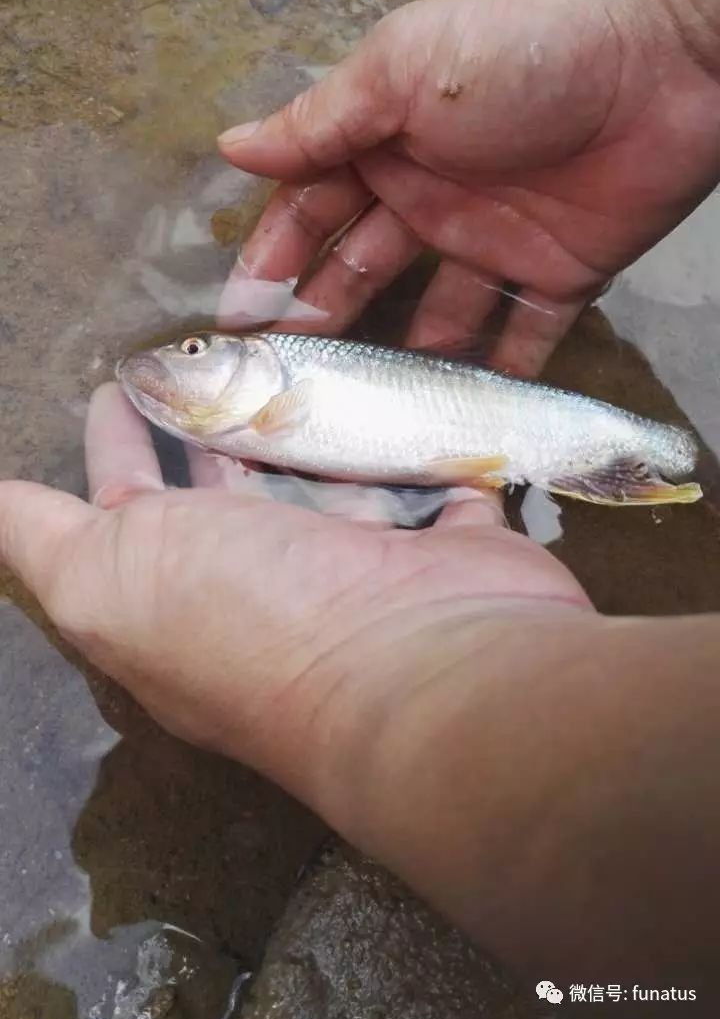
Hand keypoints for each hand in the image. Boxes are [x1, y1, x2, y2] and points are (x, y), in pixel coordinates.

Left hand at [0, 383, 589, 848]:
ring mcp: (363, 567)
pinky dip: (424, 452)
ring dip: (310, 430)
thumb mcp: (105, 575)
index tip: (115, 380)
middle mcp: (267, 584)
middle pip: (229, 487)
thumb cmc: (250, 613)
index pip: (130, 499)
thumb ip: (42, 535)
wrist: (423, 666)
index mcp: (177, 590)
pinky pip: (435, 482)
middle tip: (209, 352)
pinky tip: (414, 409)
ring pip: (326, 480)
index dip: (115, 441)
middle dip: (210, 424)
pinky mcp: (448, 544)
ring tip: (297, 354)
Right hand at [219, 0, 719, 375]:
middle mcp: (433, 195)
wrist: (666, 50)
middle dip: (324, 322)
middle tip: (289, 384)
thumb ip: (321, 119)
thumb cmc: (520, 46)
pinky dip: (498, 378)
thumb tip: (229, 146)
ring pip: (436, 317)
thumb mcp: (405, 68)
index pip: (312, 210)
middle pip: (364, 271)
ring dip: (402, 365)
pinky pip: (522, 336)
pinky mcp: (561, 273)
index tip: (238, 322)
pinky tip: (459, 425)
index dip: (274, 262)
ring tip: (363, 421)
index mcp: (388, 141)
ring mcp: (496, 240)